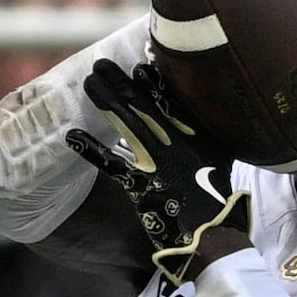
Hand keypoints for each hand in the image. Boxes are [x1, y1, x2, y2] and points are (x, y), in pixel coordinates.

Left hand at [65, 58, 249, 285]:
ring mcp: (156, 161)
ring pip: (126, 125)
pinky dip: (91, 150)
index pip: (169, 98)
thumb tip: (214, 109)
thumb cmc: (218, 196)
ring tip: (89, 83)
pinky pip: (111, 164)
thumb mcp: (223, 155)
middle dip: (120, 82)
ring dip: (105, 102)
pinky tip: (72, 136)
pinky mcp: (140, 184)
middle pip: (141, 104)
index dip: (151, 80)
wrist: (214, 231)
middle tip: (101, 64)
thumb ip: (213, 130)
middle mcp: (173, 142)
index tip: (137, 66)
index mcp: (194, 133)